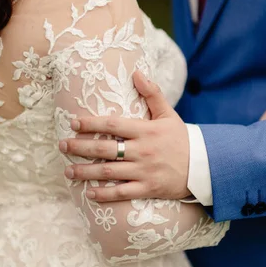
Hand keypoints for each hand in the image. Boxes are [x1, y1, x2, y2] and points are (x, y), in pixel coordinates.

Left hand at [59, 71, 190, 201]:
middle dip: (80, 147)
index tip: (73, 123)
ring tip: (68, 171)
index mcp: (145, 130)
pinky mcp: (147, 188)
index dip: (91, 124)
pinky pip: (122, 193)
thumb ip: (152, 93)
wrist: (203, 166)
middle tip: (62, 146)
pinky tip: (89, 193)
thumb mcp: (168, 114)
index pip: (113, 125)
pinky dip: (105, 194)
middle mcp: (142, 151)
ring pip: (109, 172)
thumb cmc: (181, 138)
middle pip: (105, 149)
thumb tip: (136, 72)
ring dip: (86, 172)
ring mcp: (144, 171)